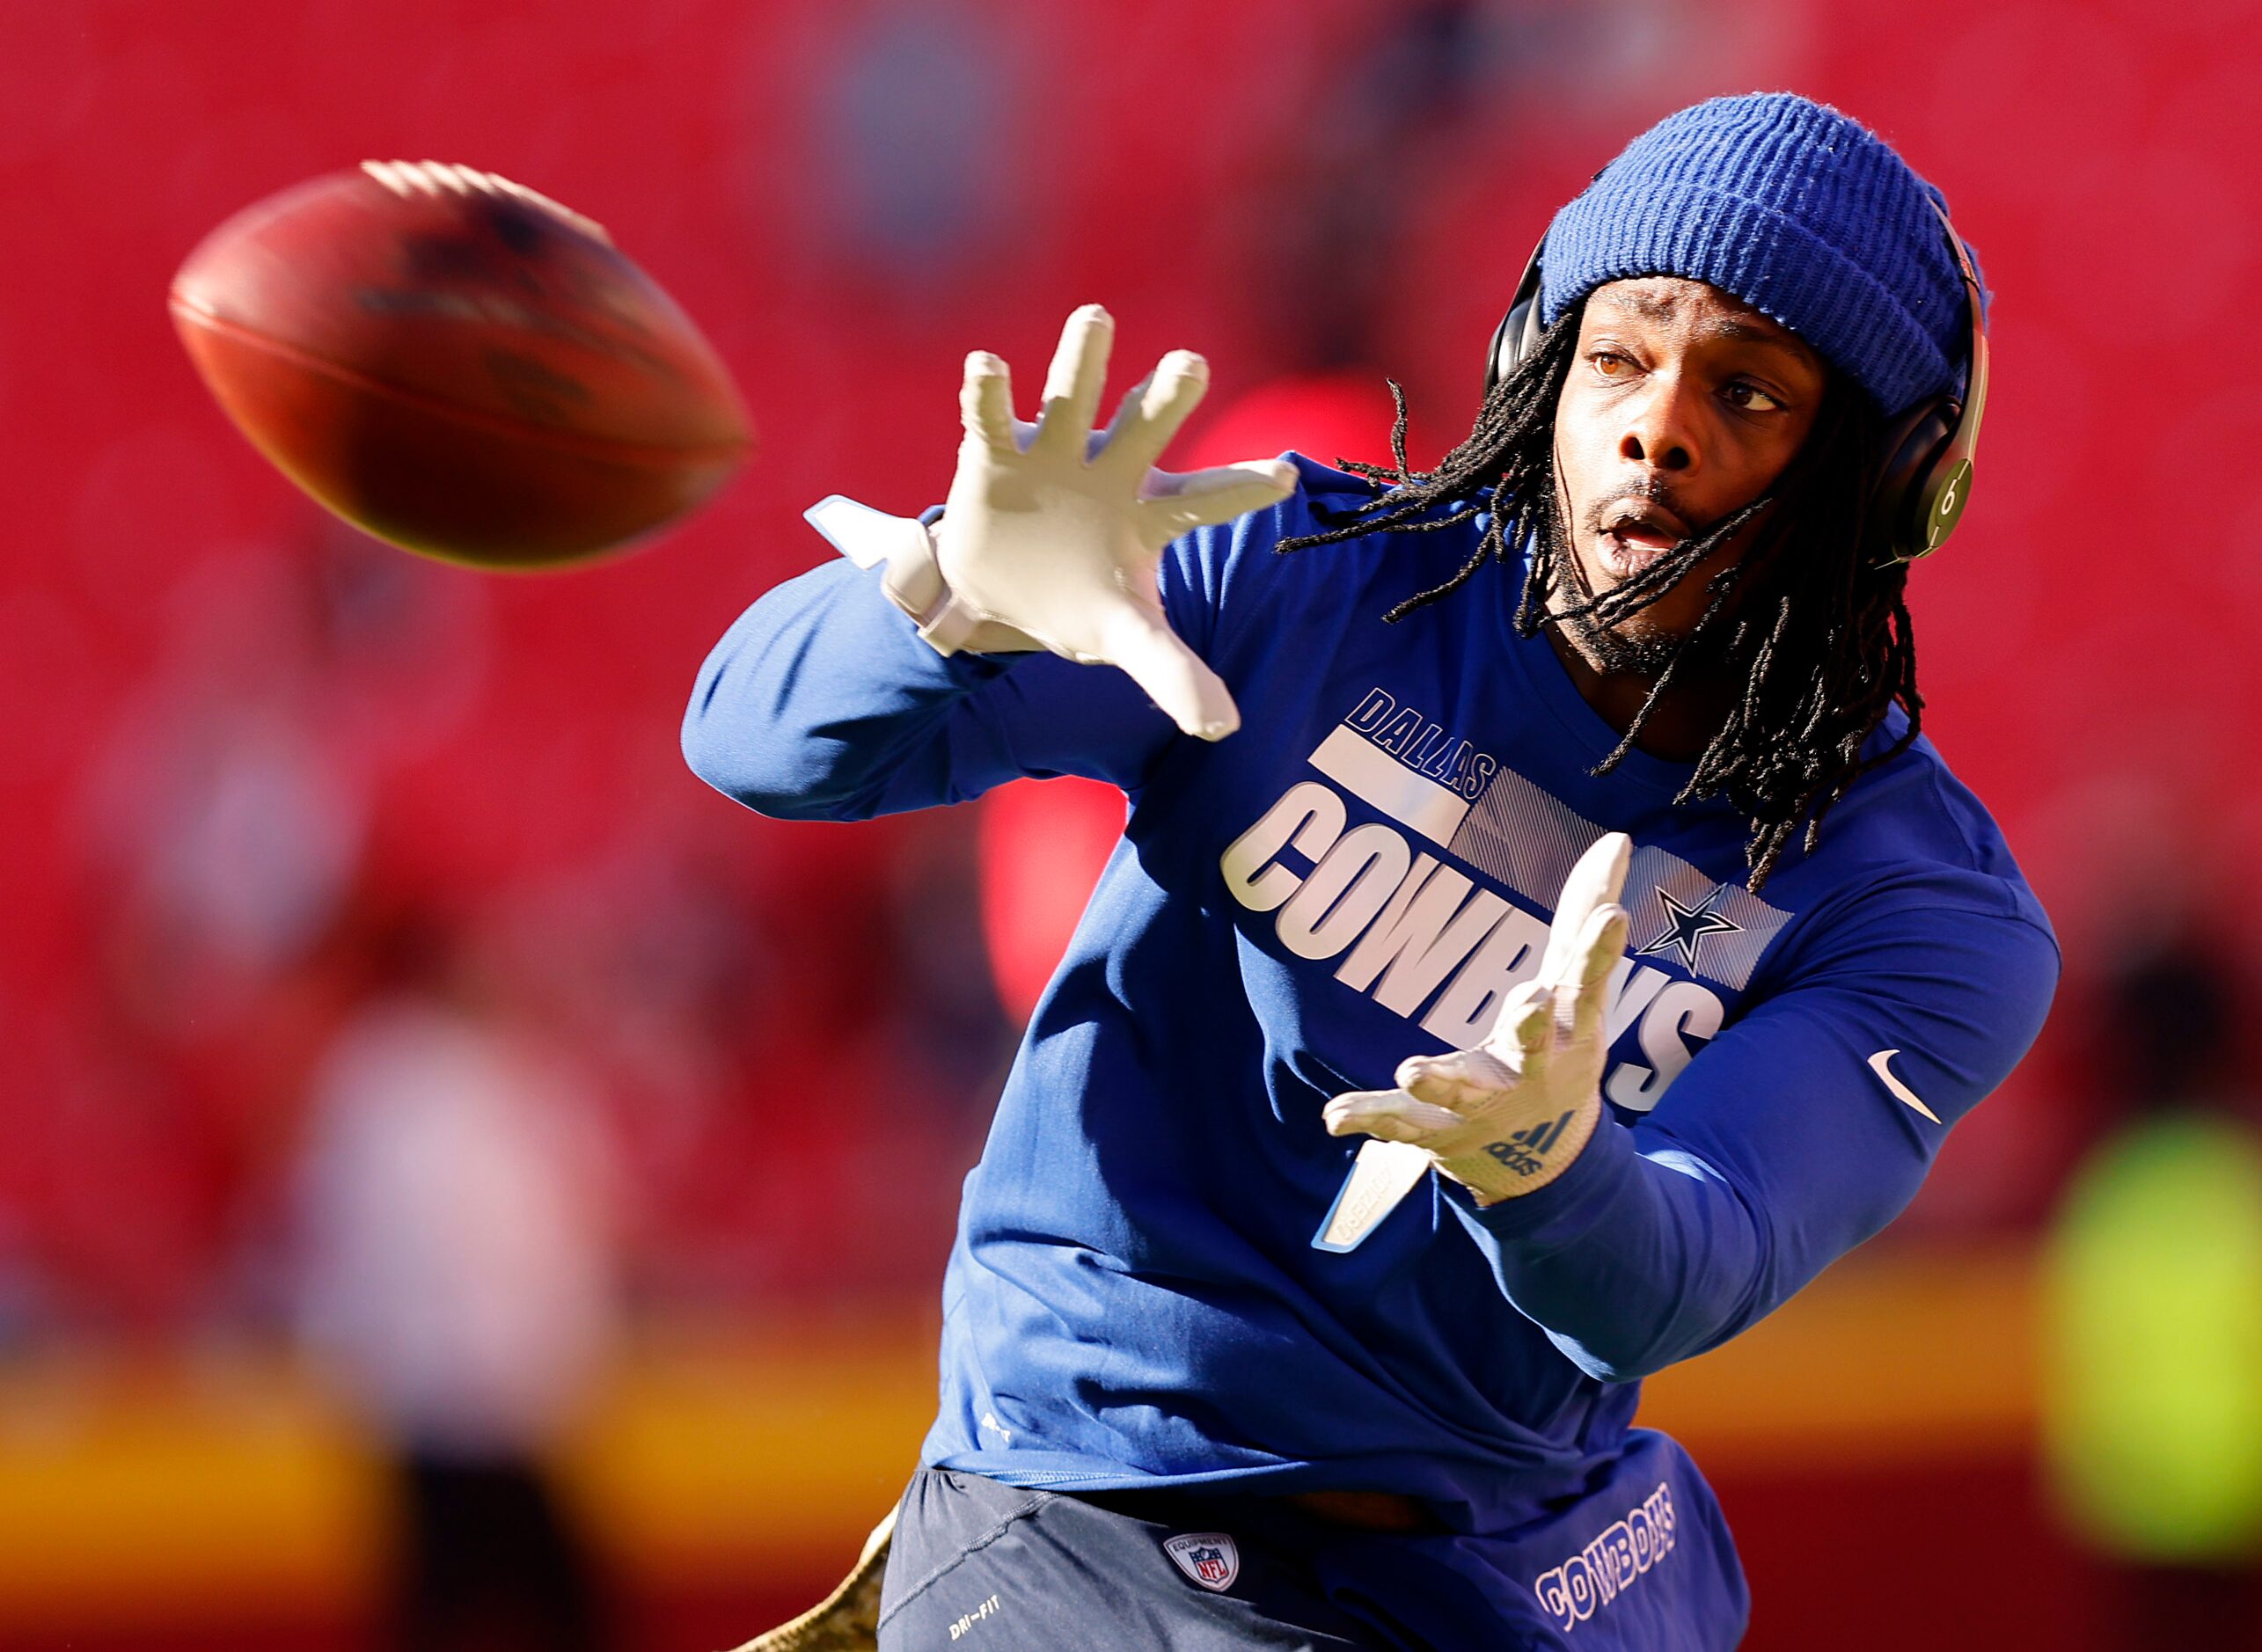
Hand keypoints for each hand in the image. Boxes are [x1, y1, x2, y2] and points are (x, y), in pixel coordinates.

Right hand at [936, 305, 1296, 739]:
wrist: (991, 594)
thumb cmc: (1076, 601)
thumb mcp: (1126, 636)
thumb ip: (1173, 672)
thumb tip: (1225, 728)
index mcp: (1151, 509)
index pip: (1206, 497)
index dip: (1241, 487)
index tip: (1284, 476)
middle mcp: (1110, 467)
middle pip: (1146, 426)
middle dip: (1167, 395)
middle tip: (1192, 364)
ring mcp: (1054, 453)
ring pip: (1074, 397)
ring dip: (1081, 360)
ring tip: (1093, 317)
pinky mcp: (996, 453)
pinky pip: (992, 415)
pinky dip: (988, 391)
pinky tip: (987, 366)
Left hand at [1323, 833, 1633, 1201]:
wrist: (1540, 1155)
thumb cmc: (1559, 1046)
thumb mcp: (1576, 986)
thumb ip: (1585, 912)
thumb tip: (1618, 838)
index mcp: (1570, 1028)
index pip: (1588, 981)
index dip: (1601, 950)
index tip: (1613, 918)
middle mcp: (1531, 1068)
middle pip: (1533, 1043)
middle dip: (1532, 1024)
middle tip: (1532, 1002)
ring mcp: (1482, 1103)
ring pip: (1462, 1089)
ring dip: (1439, 1080)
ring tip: (1411, 1069)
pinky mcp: (1437, 1128)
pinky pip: (1401, 1124)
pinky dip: (1370, 1118)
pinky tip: (1334, 1116)